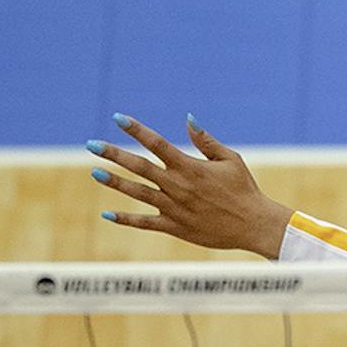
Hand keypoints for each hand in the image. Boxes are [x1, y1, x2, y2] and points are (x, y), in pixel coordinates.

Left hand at [91, 114, 291, 256]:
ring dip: (116, 182)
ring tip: (96, 172)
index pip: (157, 143)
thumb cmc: (245, 190)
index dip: (136, 130)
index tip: (118, 119)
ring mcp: (174, 207)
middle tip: (91, 145)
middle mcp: (178, 186)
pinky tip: (108, 213)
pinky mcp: (175, 227)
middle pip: (139, 166)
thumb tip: (188, 119)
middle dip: (114, 154)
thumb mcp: (231, 160)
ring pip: (138, 192)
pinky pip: (145, 222)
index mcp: (190, 167)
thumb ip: (206, 141)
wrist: (254, 225)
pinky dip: (126, 219)